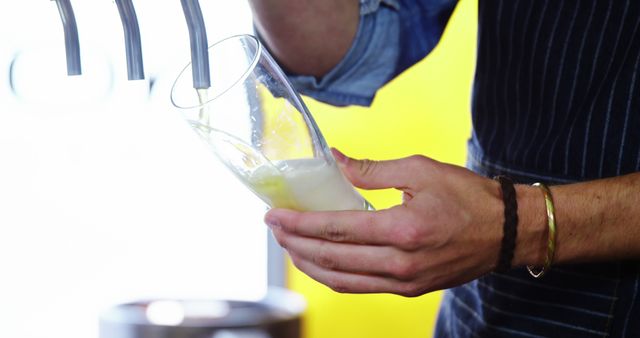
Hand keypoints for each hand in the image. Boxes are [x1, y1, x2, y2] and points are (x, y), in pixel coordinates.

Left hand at [264, 149, 505, 296]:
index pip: (335, 229)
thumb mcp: (420, 170)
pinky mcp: (408, 289)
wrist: (507, 231)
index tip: (274, 215)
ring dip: (309, 264)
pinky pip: (360, 287)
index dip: (299, 223)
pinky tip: (319, 262)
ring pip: (341, 280)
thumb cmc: (468, 196)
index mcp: (403, 230)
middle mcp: (401, 263)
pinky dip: (333, 276)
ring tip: (289, 246)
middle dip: (294, 243)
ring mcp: (404, 282)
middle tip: (274, 229)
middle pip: (331, 258)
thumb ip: (371, 169)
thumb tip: (334, 159)